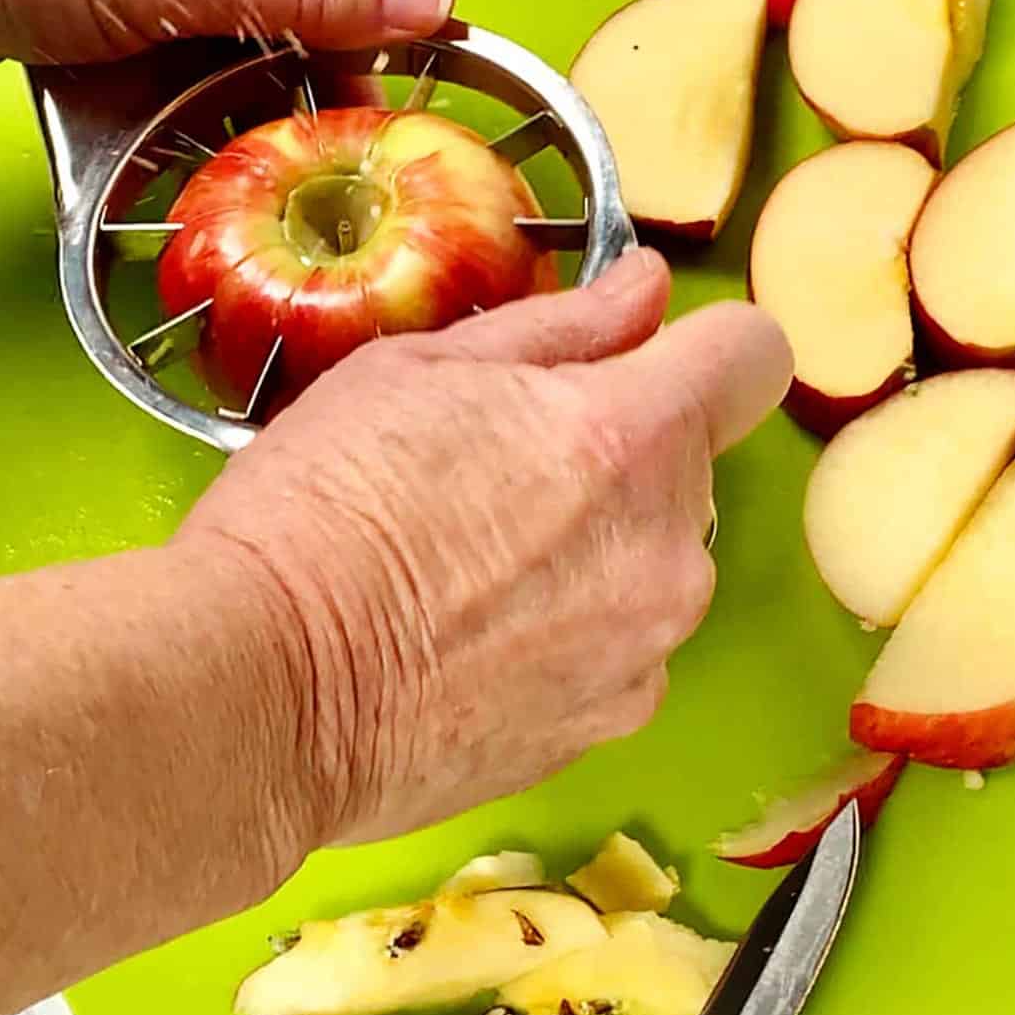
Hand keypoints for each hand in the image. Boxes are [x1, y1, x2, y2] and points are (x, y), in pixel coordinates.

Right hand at [179, 250, 791, 848]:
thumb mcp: (421, 371)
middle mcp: (666, 546)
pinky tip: (475, 636)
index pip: (752, 355)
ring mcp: (646, 648)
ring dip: (598, 545)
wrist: (263, 690)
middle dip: (620, 450)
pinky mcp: (610, 725)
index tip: (650, 357)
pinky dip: (574, 632)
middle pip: (691, 464)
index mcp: (626, 434)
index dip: (705, 345)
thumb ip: (562, 326)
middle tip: (498, 465)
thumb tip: (649, 289)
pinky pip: (625, 647)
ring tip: (472, 562)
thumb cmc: (321, 509)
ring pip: (656, 558)